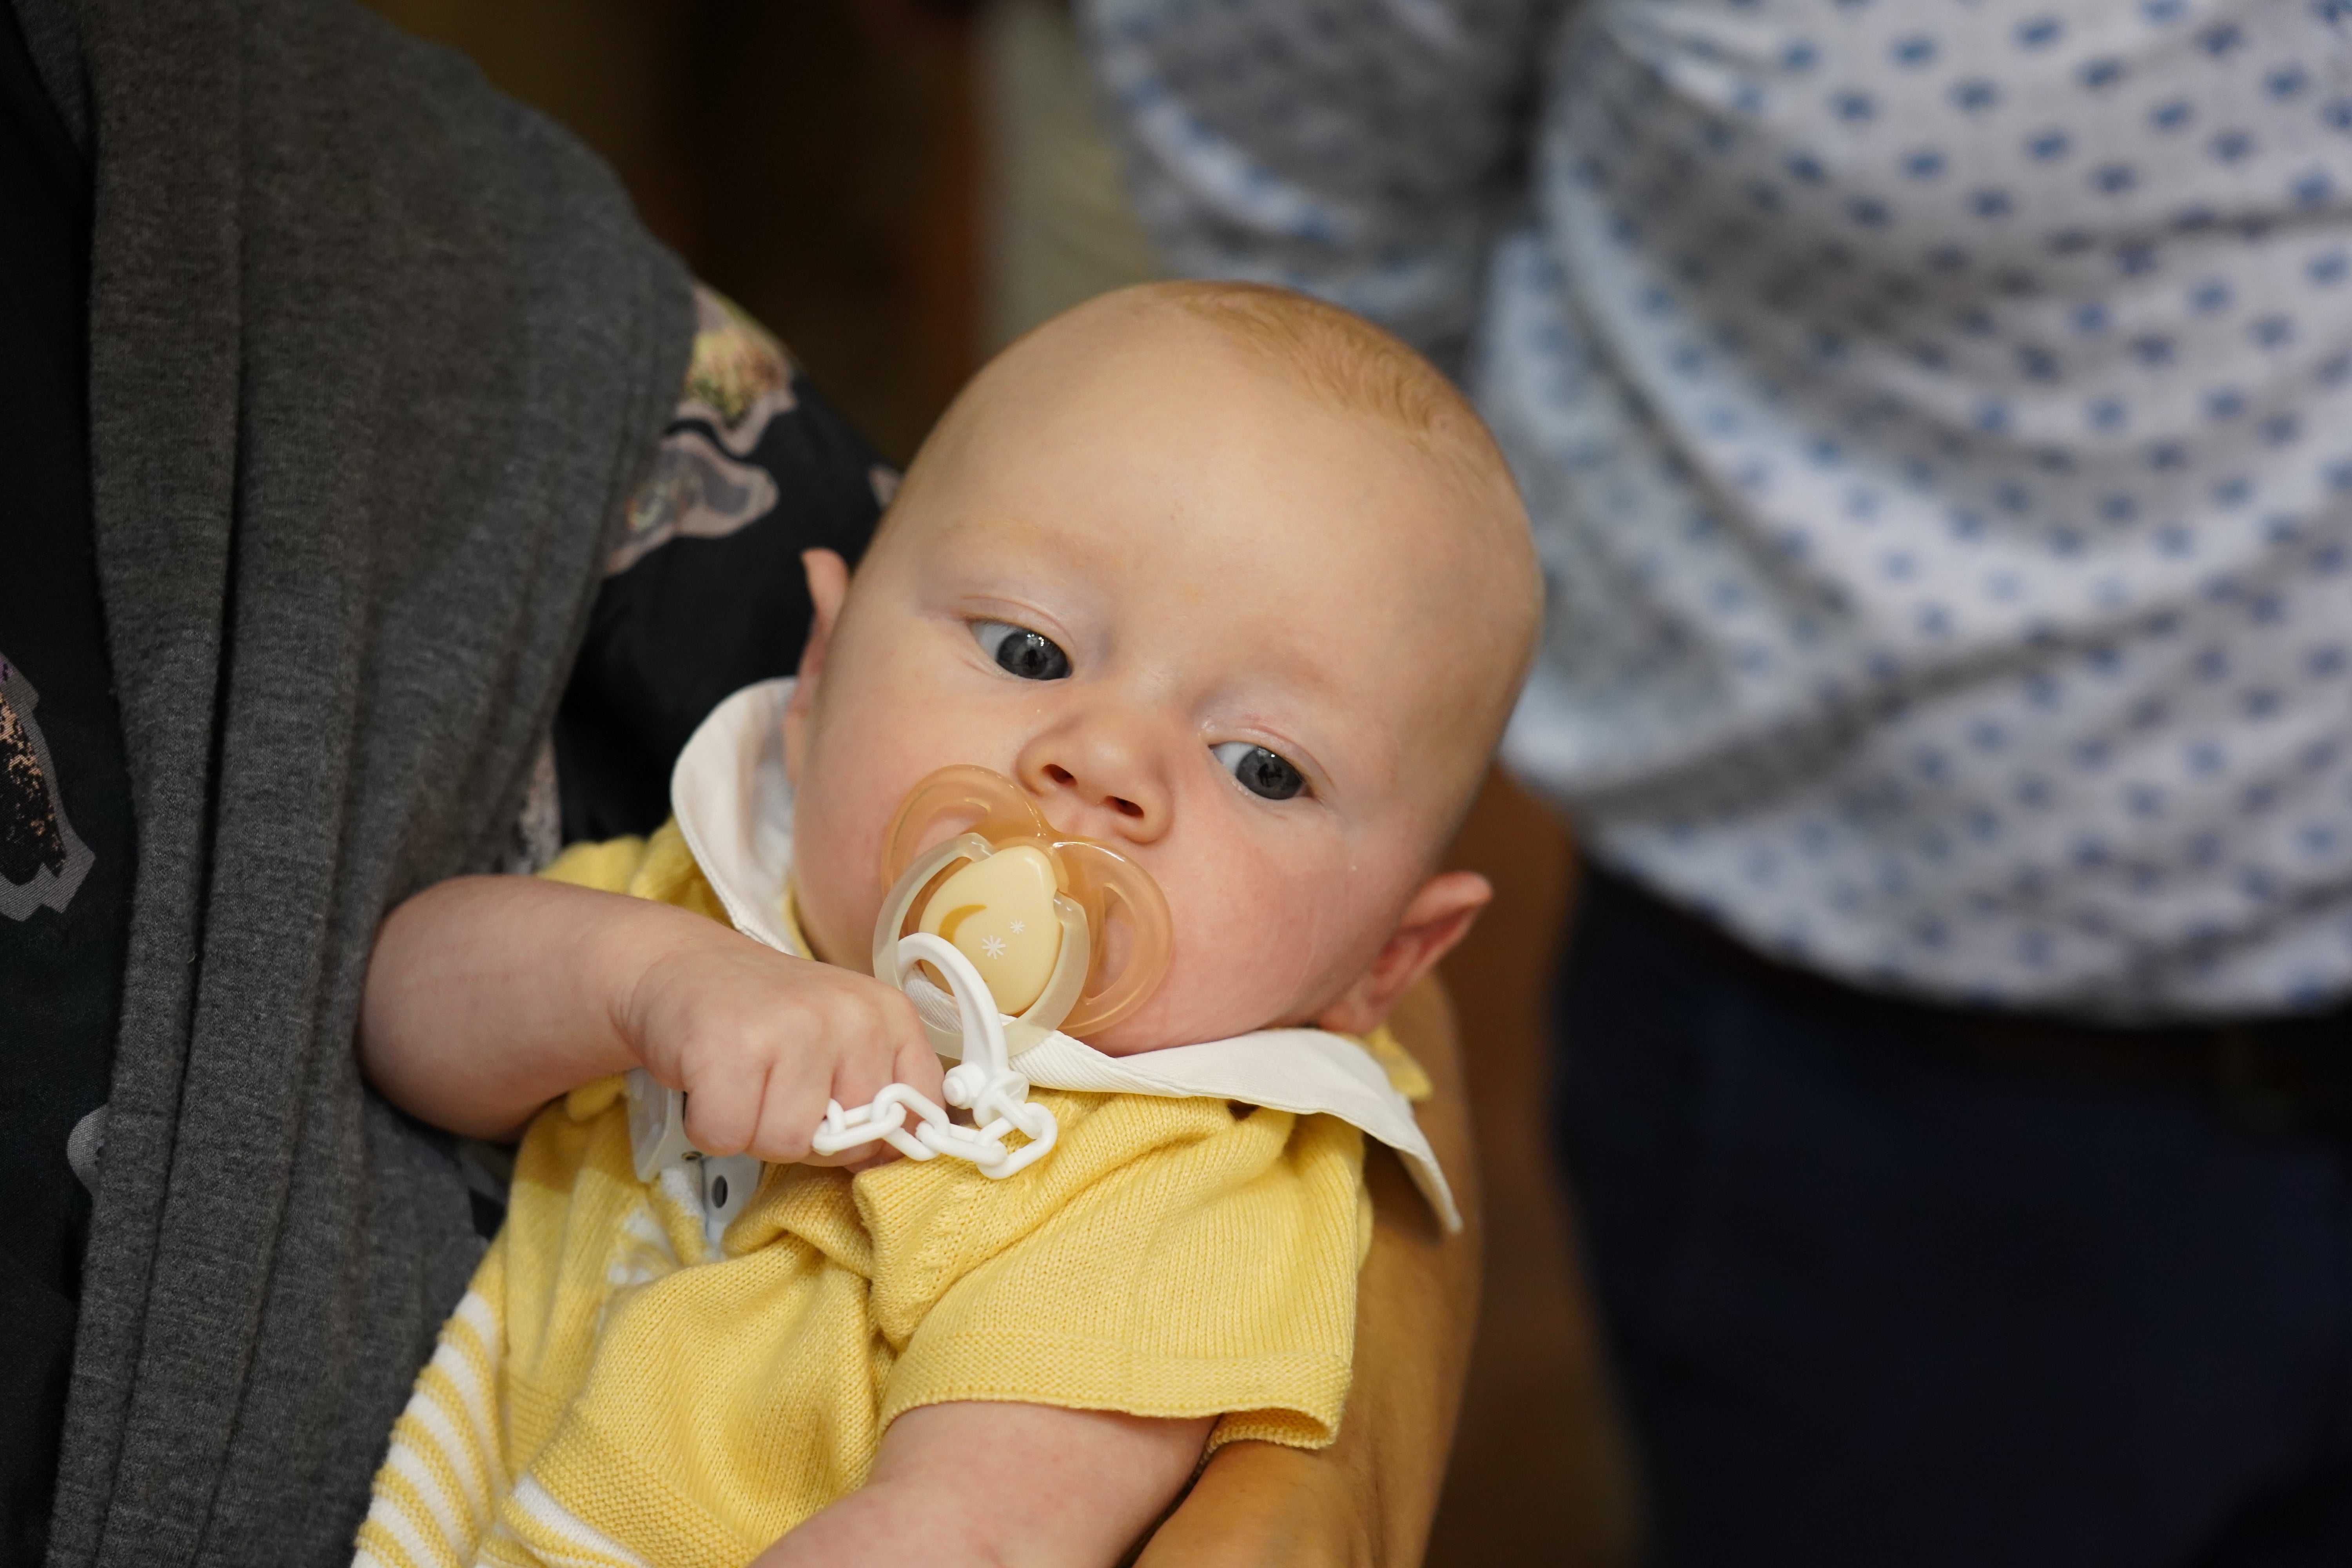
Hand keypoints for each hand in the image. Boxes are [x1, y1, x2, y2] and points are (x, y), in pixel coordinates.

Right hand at [619, 923, 944, 1165]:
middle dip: (804, 1135)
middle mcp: (852, 1017)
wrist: (682, 966)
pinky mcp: (730, 1047)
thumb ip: (874, 1094)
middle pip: (848, 1142)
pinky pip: (728, 1136)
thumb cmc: (766, 1017)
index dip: (875, 1139)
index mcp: (890, 1015)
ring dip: (752, 1131)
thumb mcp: (839, 1041)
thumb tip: (891, 1158)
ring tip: (740, 1081)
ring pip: (787, 1143)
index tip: (839, 1119)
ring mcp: (793, 1028)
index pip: (919, 1112)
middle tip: (773, 1089)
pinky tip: (710, 1083)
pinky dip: (709, 1125)